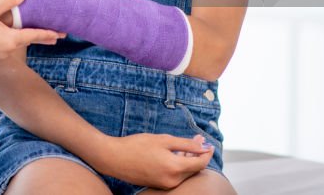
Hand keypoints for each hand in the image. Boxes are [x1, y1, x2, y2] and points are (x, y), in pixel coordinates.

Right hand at [0, 0, 60, 57]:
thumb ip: (8, 1)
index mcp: (10, 39)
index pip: (35, 35)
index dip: (50, 32)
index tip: (64, 33)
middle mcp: (7, 49)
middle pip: (30, 40)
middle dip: (44, 36)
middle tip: (60, 33)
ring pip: (19, 41)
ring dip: (30, 35)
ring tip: (42, 29)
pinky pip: (9, 43)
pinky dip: (18, 36)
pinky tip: (18, 30)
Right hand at [90, 133, 212, 189]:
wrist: (114, 158)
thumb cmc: (137, 146)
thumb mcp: (164, 140)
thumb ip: (186, 144)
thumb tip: (203, 146)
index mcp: (174, 169)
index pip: (200, 163)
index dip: (207, 153)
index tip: (209, 144)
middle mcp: (172, 181)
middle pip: (193, 169)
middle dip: (198, 154)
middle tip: (199, 139)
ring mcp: (165, 184)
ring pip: (184, 172)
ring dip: (189, 159)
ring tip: (190, 143)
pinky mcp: (158, 184)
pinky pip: (175, 175)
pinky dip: (179, 164)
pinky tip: (177, 153)